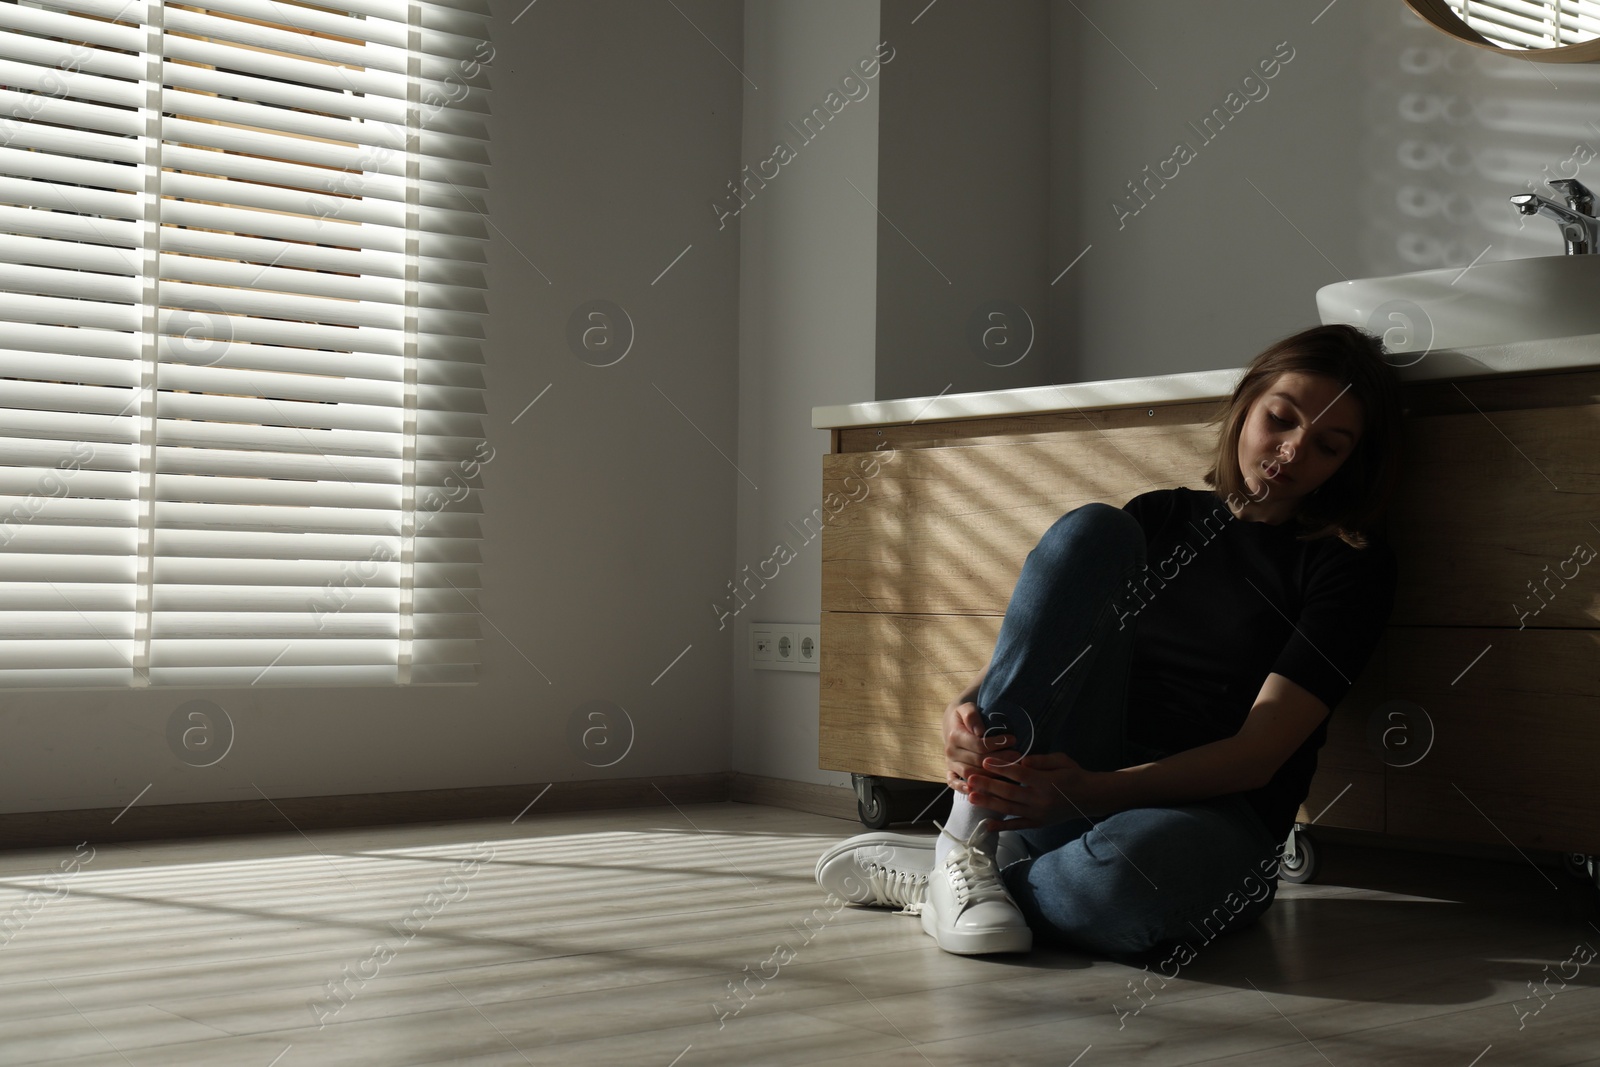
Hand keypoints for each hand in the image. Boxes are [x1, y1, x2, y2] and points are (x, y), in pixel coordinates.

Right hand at [943, 698, 1016, 792]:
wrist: (952, 724)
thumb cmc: (965, 716)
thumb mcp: (967, 708)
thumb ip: (972, 716)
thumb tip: (979, 731)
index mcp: (954, 736)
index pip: (979, 745)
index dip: (997, 744)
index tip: (1013, 740)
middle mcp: (950, 752)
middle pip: (978, 761)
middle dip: (1000, 759)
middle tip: (1018, 755)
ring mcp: (950, 763)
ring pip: (971, 774)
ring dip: (991, 774)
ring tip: (1009, 769)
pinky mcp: (950, 771)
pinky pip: (953, 783)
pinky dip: (962, 788)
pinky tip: (977, 790)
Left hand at [965, 751, 1094, 831]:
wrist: (1090, 798)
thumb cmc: (1074, 775)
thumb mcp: (1061, 760)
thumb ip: (1041, 760)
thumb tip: (1022, 761)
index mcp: (1046, 782)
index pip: (1019, 775)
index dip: (1001, 768)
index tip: (985, 762)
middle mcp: (1040, 800)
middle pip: (1009, 792)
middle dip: (988, 785)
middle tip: (970, 779)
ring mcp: (1038, 814)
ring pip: (1009, 809)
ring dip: (989, 803)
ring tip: (971, 797)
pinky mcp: (1038, 823)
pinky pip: (1018, 826)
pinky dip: (1003, 826)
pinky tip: (987, 825)